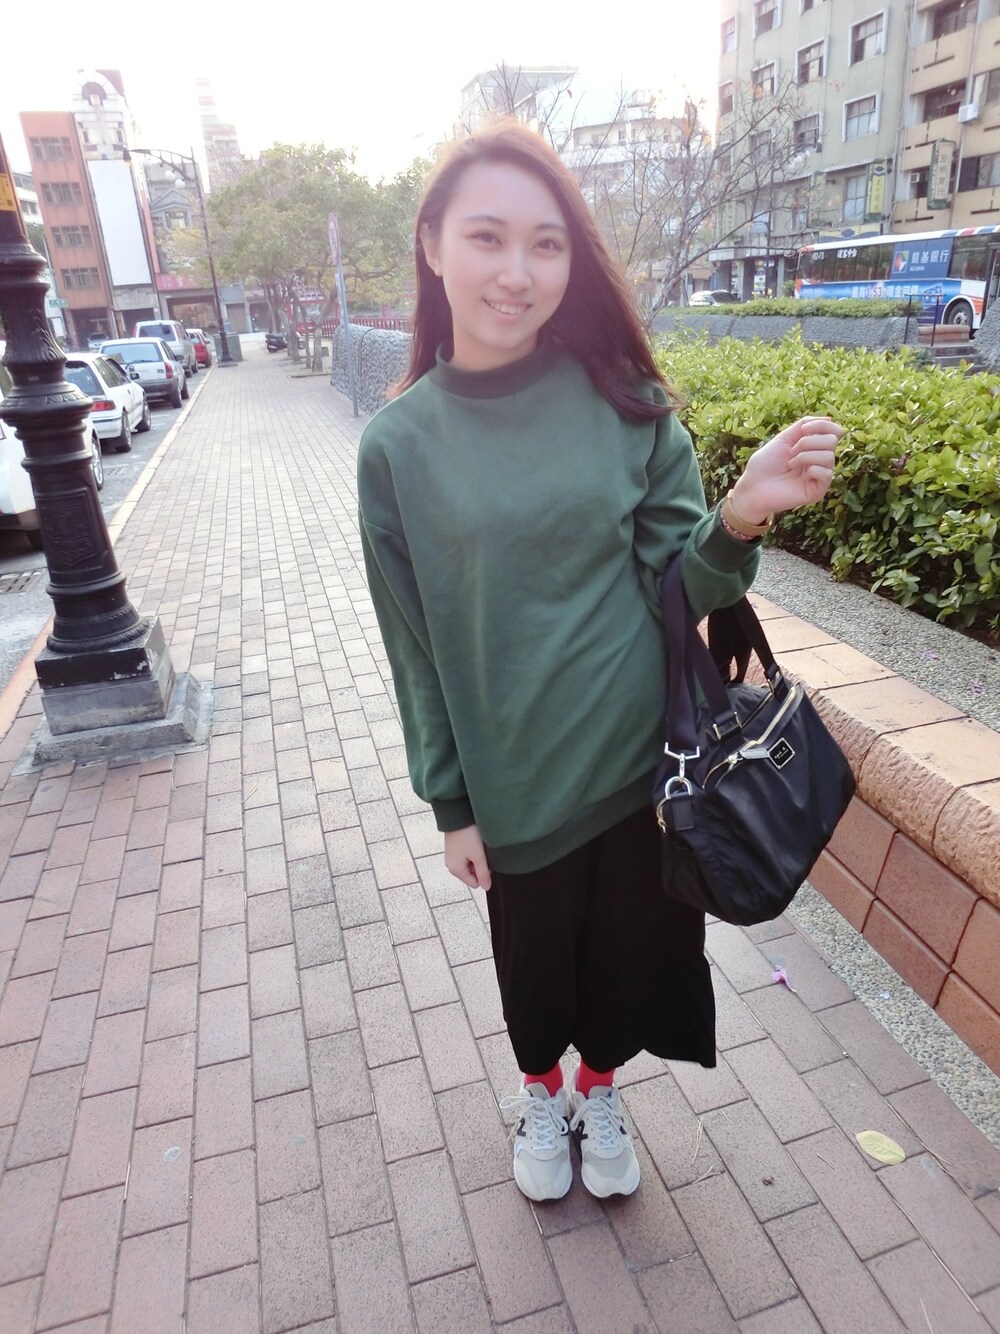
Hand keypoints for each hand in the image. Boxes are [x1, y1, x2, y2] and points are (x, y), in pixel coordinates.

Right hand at [444, 824, 491, 890]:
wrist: (457, 815)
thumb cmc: (467, 836)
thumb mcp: (478, 856)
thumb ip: (483, 874)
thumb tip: (487, 888)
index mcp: (455, 870)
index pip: (475, 883)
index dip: (484, 875)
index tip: (487, 861)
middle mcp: (451, 865)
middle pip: (472, 874)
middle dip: (480, 866)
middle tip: (483, 852)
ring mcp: (452, 856)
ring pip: (470, 864)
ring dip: (477, 858)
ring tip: (478, 846)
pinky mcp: (454, 848)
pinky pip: (467, 856)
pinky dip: (473, 852)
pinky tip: (474, 842)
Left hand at [730, 416, 844, 524]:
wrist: (753, 487)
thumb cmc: (765, 464)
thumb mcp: (784, 438)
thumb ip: (803, 426)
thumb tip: (828, 418)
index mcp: (813, 448)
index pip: (833, 431)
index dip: (821, 425)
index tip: (802, 429)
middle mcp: (819, 461)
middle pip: (832, 440)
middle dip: (809, 441)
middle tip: (792, 451)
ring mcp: (819, 476)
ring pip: (829, 456)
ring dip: (806, 456)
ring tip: (791, 463)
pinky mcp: (818, 491)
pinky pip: (827, 474)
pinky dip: (811, 469)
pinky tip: (797, 476)